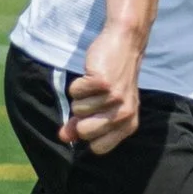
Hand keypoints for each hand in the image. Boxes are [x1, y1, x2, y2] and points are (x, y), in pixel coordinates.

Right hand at [61, 25, 144, 153]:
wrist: (125, 45)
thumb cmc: (113, 78)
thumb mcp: (102, 106)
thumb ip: (81, 124)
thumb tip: (63, 138)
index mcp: (128, 125)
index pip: (98, 148)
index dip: (88, 133)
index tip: (93, 118)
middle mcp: (124, 114)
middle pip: (84, 132)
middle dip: (80, 115)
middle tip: (93, 99)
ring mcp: (115, 98)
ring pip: (77, 109)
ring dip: (81, 96)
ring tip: (95, 85)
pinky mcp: (103, 82)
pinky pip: (75, 92)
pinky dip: (79, 83)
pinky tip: (92, 74)